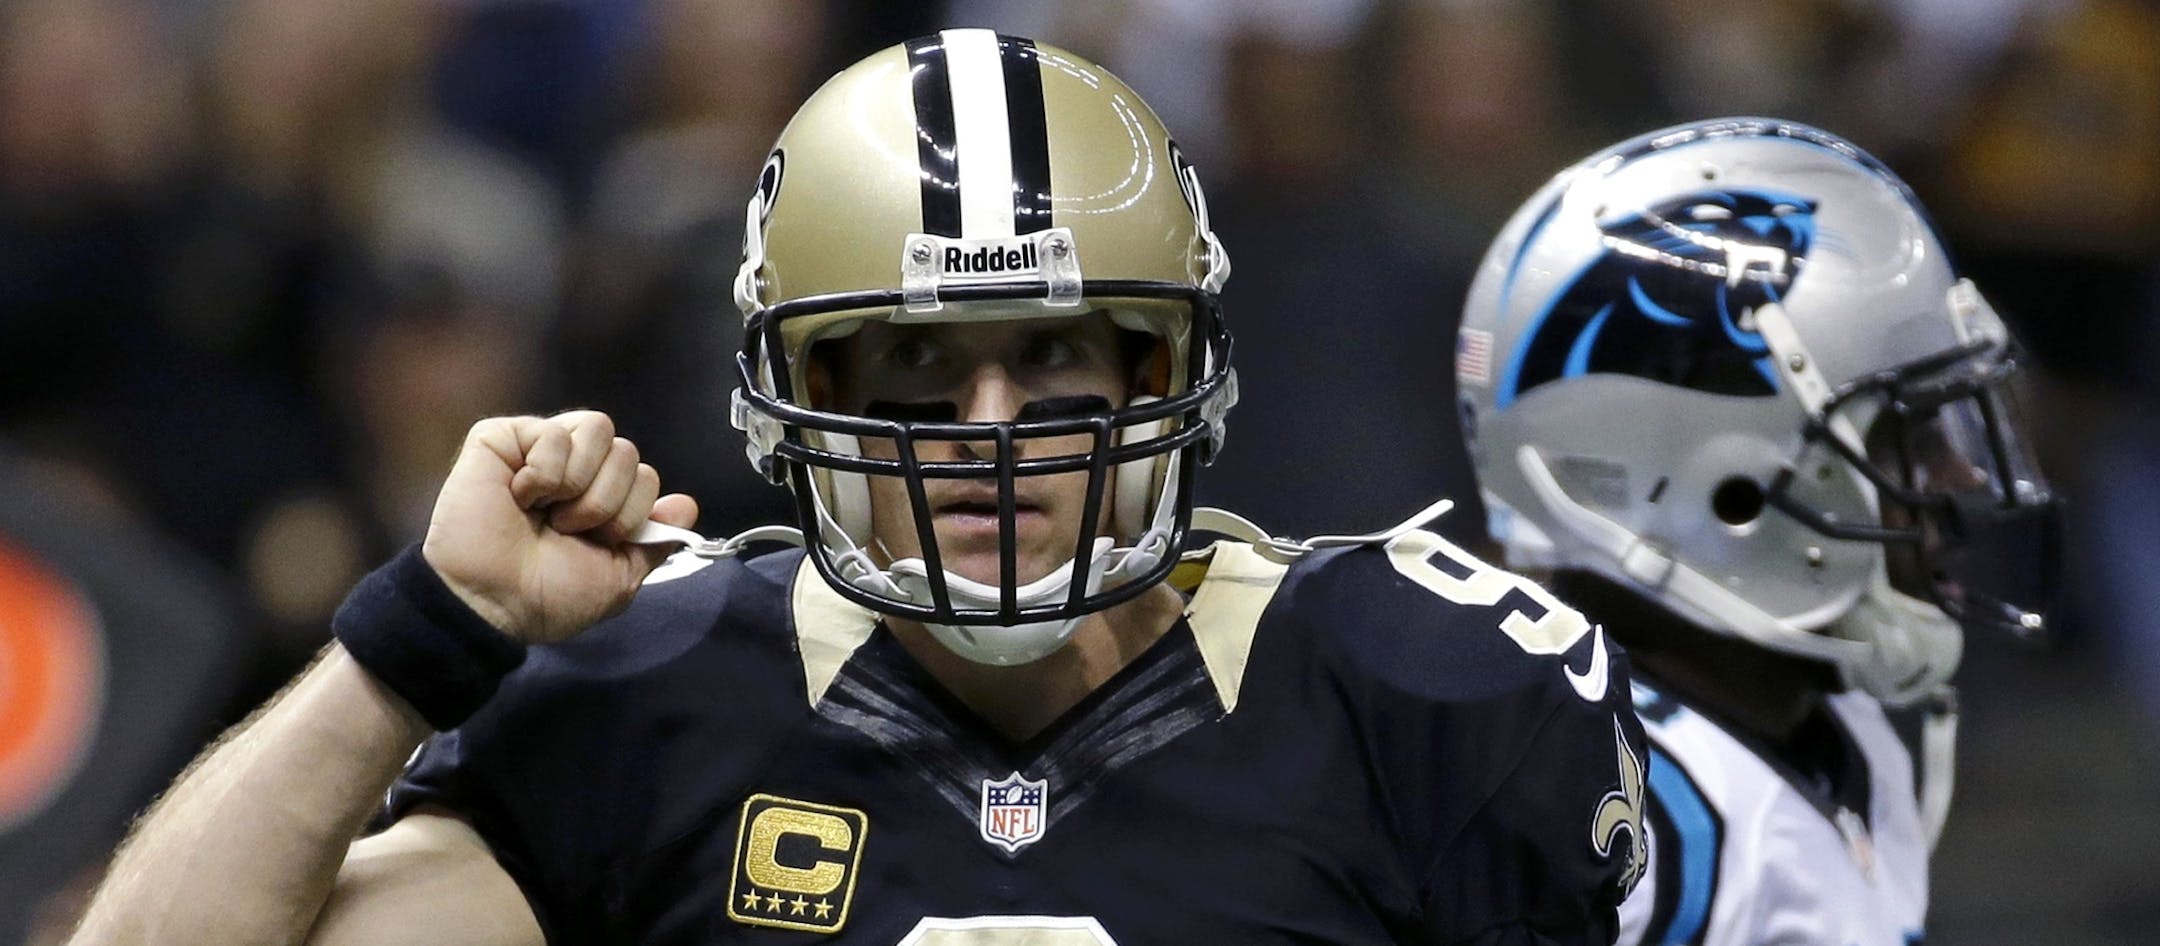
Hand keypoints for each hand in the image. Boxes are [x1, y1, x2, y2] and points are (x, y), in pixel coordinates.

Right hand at [420, 411, 700, 643]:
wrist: (493, 603)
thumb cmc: (547, 596)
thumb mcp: (617, 578)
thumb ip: (654, 540)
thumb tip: (687, 506)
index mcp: (602, 498)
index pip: (646, 476)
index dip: (632, 512)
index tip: (598, 542)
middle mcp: (575, 469)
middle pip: (627, 451)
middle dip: (606, 501)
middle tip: (566, 529)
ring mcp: (539, 449)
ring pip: (599, 429)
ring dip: (578, 484)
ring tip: (545, 512)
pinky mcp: (502, 438)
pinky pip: (553, 432)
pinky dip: (543, 472)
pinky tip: (519, 496)